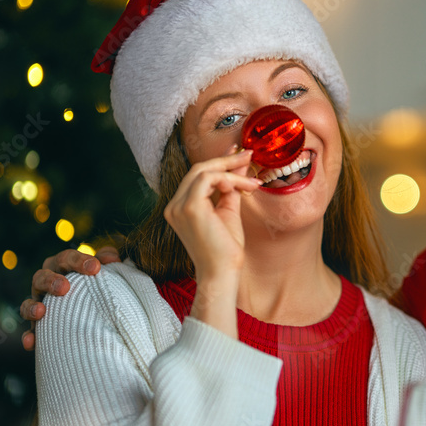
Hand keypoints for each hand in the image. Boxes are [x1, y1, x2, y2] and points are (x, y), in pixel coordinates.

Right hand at [20, 246, 120, 350]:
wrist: (93, 307)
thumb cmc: (97, 281)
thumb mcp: (102, 269)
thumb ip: (107, 259)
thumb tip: (112, 258)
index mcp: (62, 266)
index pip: (66, 258)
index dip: (79, 261)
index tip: (95, 268)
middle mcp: (46, 282)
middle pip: (42, 276)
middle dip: (51, 281)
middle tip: (64, 288)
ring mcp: (40, 304)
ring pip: (28, 303)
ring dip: (32, 307)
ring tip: (41, 312)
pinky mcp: (38, 326)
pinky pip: (29, 331)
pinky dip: (29, 336)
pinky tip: (30, 342)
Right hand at [163, 148, 261, 282]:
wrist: (222, 272)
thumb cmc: (226, 248)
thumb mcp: (229, 210)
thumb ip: (232, 186)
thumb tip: (241, 164)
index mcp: (180, 206)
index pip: (197, 176)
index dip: (218, 162)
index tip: (237, 153)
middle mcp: (174, 205)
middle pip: (198, 169)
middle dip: (225, 160)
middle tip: (248, 154)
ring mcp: (178, 206)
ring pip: (203, 171)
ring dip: (231, 171)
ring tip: (252, 180)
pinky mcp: (189, 207)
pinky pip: (207, 179)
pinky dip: (227, 179)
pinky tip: (241, 187)